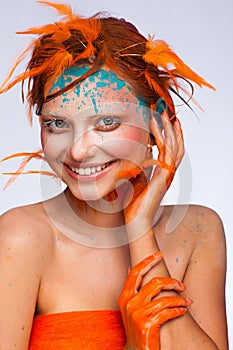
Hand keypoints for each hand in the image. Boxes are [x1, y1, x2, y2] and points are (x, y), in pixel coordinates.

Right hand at [118, 253, 191, 349]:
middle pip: (154, 282)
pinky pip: (168, 312)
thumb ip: (131, 289)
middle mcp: (130, 302)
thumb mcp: (128, 306)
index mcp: (124, 296)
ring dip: (179, 299)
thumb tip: (130, 268)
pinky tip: (182, 310)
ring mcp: (138, 313)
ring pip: (164, 298)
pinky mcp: (147, 324)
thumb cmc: (135, 328)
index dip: (148, 261)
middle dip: (172, 282)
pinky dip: (178, 310)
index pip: (136, 272)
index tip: (159, 254)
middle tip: (181, 285)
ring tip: (186, 301)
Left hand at [123, 112, 183, 234]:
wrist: (136, 220)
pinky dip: (166, 140)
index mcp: (162, 172)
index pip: (169, 148)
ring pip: (174, 147)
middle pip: (175, 144)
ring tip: (164, 114)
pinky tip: (160, 129)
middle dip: (170, 126)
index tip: (162, 118)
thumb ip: (139, 166)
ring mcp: (168, 174)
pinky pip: (169, 154)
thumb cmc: (134, 203)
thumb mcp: (135, 179)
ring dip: (169, 129)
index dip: (167, 133)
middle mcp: (168, 171)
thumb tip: (136, 153)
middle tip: (165, 110)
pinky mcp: (164, 177)